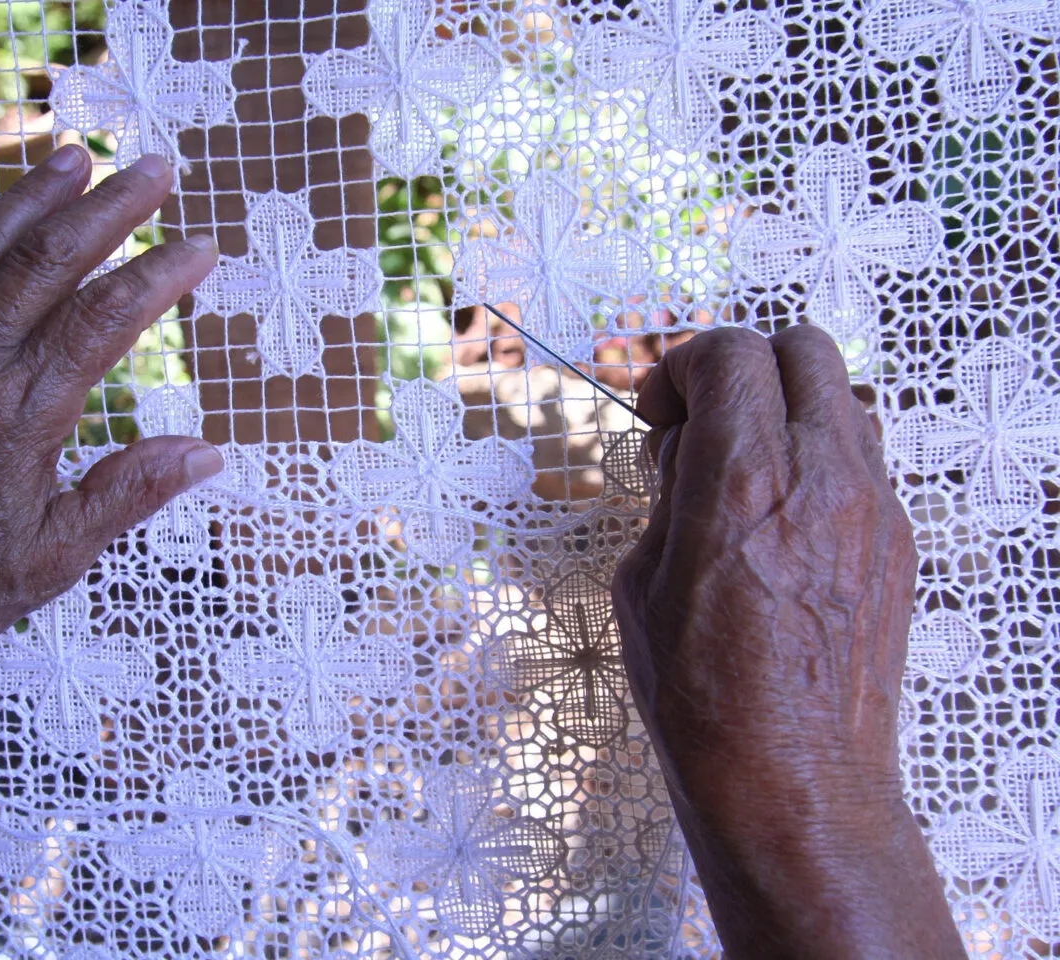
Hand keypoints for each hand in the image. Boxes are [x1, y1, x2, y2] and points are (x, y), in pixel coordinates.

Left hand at [0, 147, 222, 689]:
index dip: (158, 275)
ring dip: (28, 199)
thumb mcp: (56, 558)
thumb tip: (205, 454)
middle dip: (109, 207)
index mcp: (18, 416)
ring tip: (73, 159)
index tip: (201, 248)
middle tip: (157, 169)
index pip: (103, 319)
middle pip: (45, 261)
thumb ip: (128, 493)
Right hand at [611, 327, 962, 957]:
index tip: (657, 408)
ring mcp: (872, 508)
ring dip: (781, 411)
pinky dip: (814, 460)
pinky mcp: (896, 543)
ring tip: (737, 474)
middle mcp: (822, 478)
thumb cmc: (708, 702)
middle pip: (799, 349)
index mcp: (744, 479)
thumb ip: (669, 497)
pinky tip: (776, 522)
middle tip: (697, 422)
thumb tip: (684, 459)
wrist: (792, 781)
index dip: (679, 366)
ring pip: (838, 398)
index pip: (730, 353)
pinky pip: (860, 458)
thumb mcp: (643, 584)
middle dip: (738, 368)